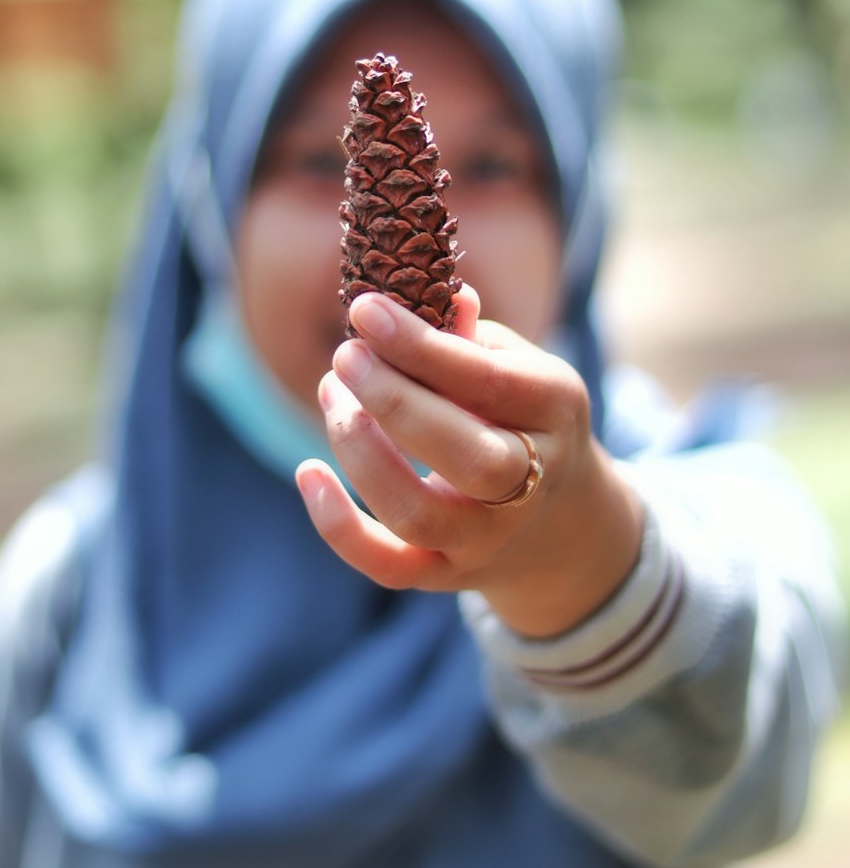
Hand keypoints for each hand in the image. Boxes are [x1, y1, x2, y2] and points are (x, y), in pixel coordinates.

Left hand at [295, 286, 642, 637]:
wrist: (560, 521)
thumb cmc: (520, 415)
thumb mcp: (517, 364)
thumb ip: (468, 336)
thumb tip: (427, 294)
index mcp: (554, 411)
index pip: (487, 381)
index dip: (420, 346)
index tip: (365, 311)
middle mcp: (529, 484)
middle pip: (465, 456)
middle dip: (394, 402)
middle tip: (345, 356)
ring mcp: (487, 538)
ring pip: (417, 514)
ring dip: (360, 452)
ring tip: (331, 393)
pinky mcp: (445, 573)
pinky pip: (388, 566)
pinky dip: (339, 527)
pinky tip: (308, 472)